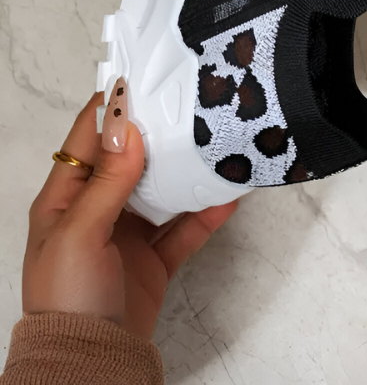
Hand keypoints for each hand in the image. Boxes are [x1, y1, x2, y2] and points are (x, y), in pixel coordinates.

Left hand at [23, 81, 239, 339]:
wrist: (92, 362)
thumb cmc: (68, 298)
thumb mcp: (81, 232)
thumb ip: (108, 181)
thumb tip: (126, 128)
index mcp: (66, 198)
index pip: (89, 138)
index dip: (114, 108)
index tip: (144, 80)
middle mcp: (99, 209)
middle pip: (132, 158)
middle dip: (158, 133)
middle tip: (188, 105)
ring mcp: (130, 233)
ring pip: (163, 189)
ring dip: (186, 170)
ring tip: (213, 144)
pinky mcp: (156, 257)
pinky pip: (187, 227)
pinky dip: (208, 211)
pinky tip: (228, 194)